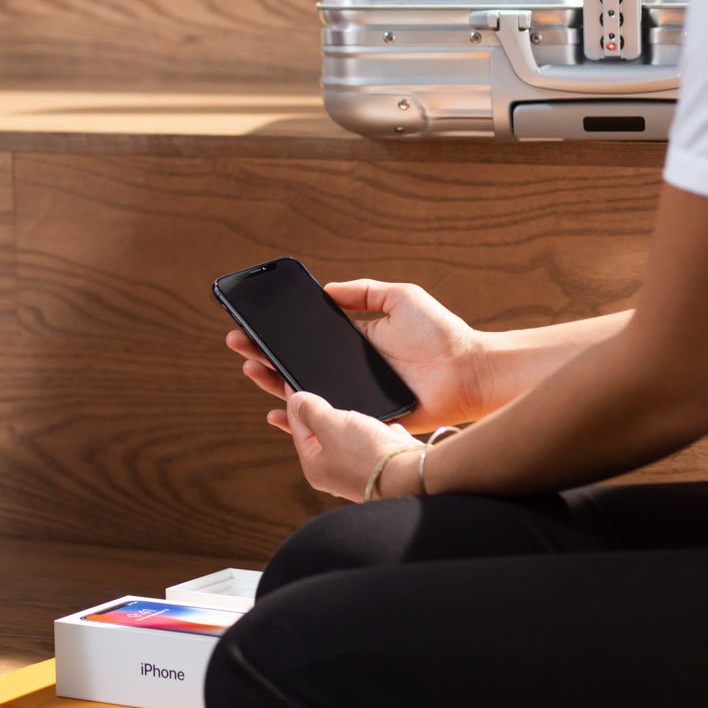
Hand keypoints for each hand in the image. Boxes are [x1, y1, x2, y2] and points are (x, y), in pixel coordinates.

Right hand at [225, 278, 489, 431]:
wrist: (469, 372)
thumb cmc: (442, 335)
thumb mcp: (401, 298)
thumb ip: (364, 292)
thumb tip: (326, 289)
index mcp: (355, 342)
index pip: (308, 339)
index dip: (280, 334)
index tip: (254, 324)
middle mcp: (351, 369)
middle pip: (298, 364)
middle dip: (265, 354)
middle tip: (238, 344)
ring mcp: (356, 394)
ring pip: (306, 390)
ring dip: (274, 381)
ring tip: (250, 368)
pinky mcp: (365, 416)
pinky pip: (328, 418)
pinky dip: (301, 417)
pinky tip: (276, 411)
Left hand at [271, 389, 419, 502]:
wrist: (413, 474)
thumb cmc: (367, 455)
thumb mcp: (330, 425)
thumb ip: (311, 410)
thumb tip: (295, 400)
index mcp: (315, 466)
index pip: (297, 427)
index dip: (294, 401)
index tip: (290, 379)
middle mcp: (335, 470)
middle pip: (321, 431)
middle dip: (317, 410)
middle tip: (304, 390)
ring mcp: (361, 467)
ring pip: (348, 433)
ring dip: (347, 416)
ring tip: (338, 399)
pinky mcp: (384, 460)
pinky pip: (373, 437)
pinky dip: (373, 425)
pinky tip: (374, 414)